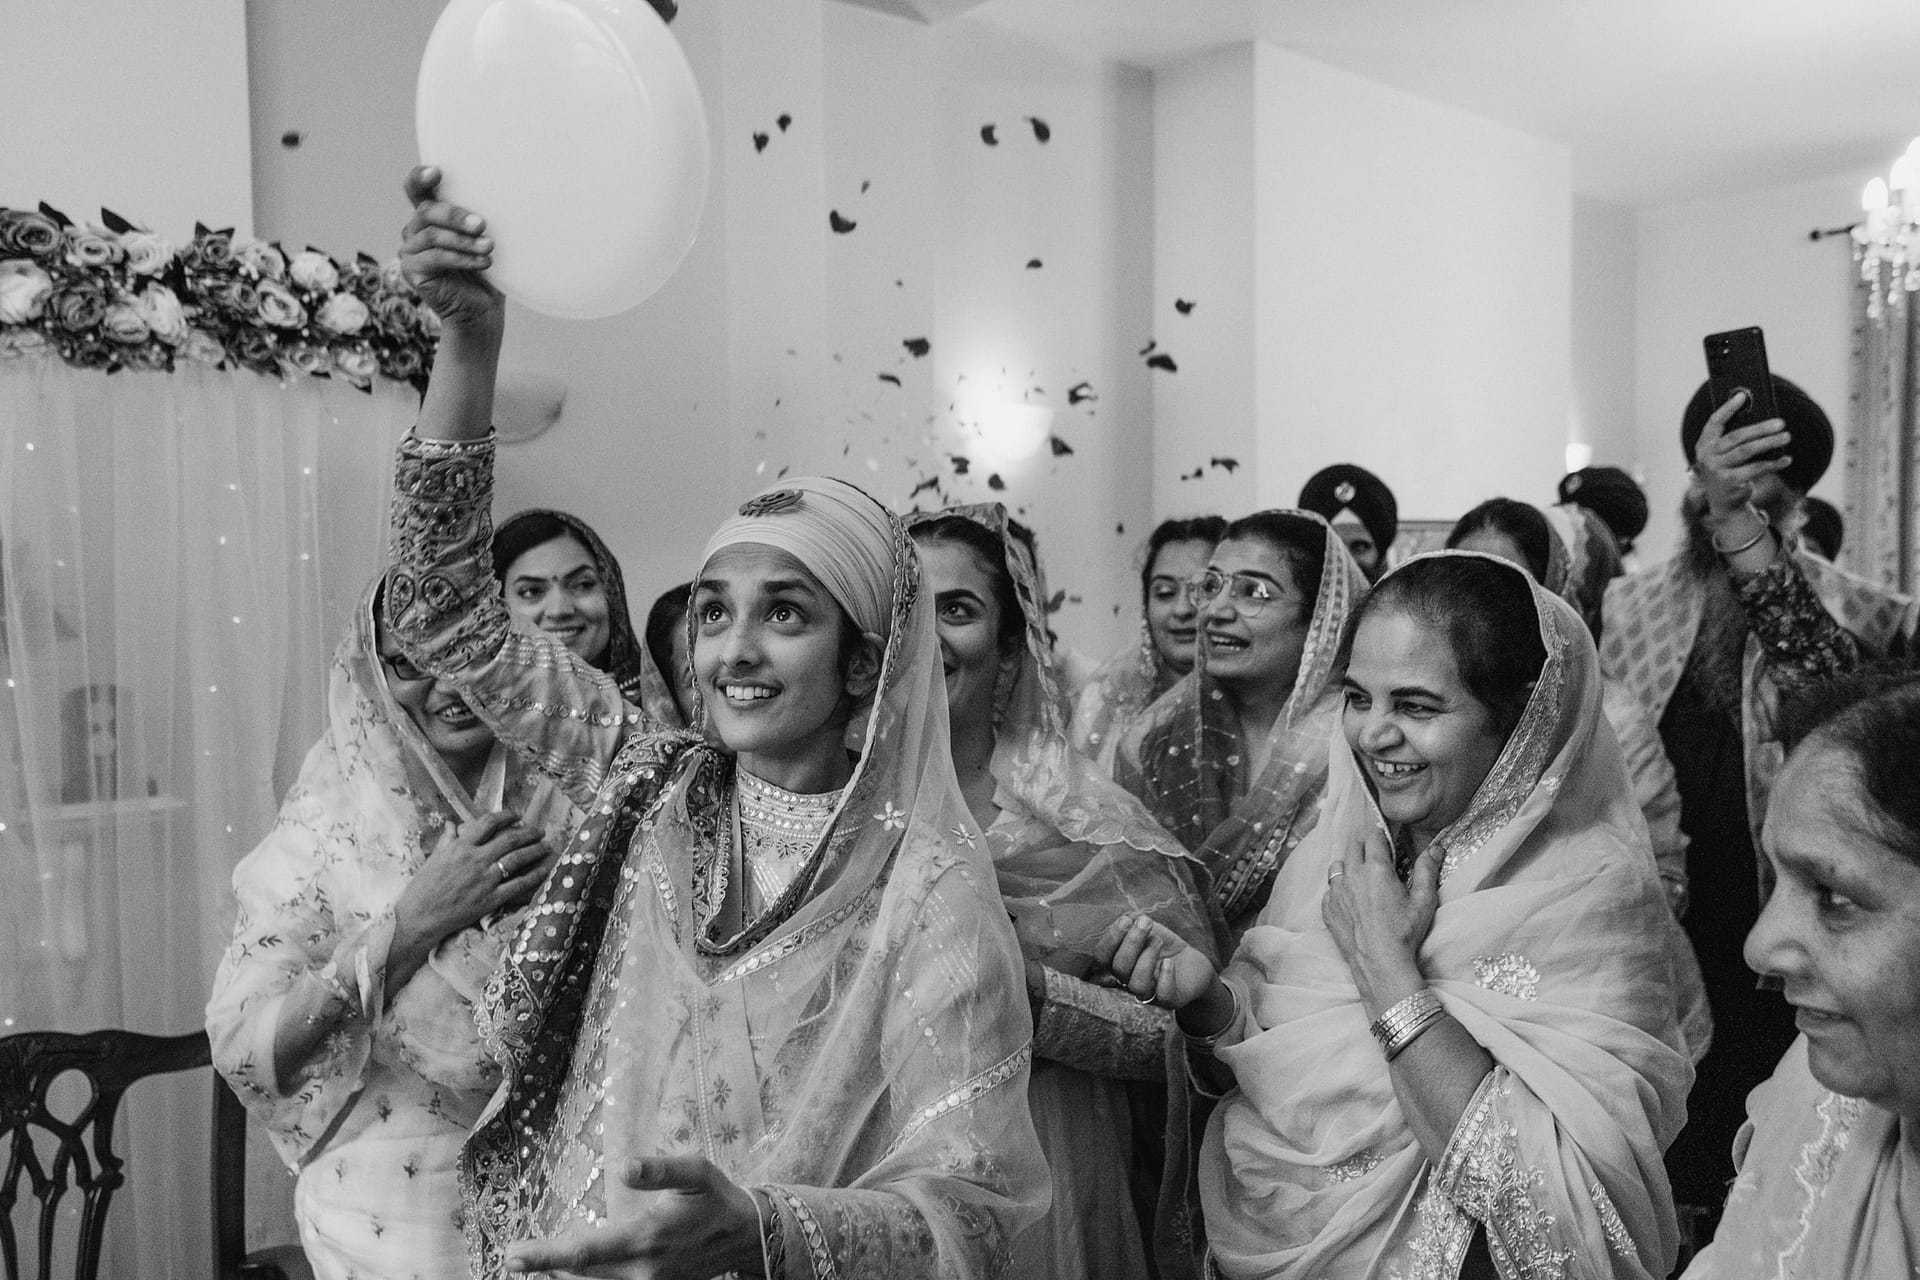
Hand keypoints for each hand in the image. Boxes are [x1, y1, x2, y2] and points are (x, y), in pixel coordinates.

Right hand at [393, 810, 554, 957]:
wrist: (419, 918)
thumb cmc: (422, 888)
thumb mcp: (432, 858)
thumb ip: (447, 840)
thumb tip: (453, 823)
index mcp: (460, 847)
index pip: (488, 823)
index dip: (506, 815)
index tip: (516, 814)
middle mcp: (475, 860)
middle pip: (509, 839)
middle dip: (528, 832)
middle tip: (539, 831)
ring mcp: (484, 880)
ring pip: (517, 859)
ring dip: (535, 850)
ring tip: (546, 846)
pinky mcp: (490, 899)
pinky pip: (518, 885)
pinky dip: (533, 876)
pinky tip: (544, 870)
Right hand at [400, 165, 503, 334]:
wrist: (483, 310)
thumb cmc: (487, 269)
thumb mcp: (484, 237)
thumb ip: (477, 217)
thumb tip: (499, 193)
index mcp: (431, 216)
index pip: (416, 189)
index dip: (421, 178)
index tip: (437, 172)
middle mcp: (415, 229)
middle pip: (427, 211)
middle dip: (455, 215)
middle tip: (482, 224)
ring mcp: (410, 250)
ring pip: (432, 234)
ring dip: (464, 240)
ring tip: (489, 247)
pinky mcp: (410, 270)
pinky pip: (434, 257)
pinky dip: (461, 258)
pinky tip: (484, 263)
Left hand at [504, 1155, 763, 1278]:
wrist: (747, 1237)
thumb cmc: (716, 1197)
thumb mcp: (695, 1172)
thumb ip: (659, 1169)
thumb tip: (624, 1167)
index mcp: (646, 1238)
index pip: (583, 1252)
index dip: (544, 1255)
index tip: (512, 1253)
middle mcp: (642, 1271)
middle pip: (578, 1276)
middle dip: (544, 1266)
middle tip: (513, 1257)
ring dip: (562, 1276)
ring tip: (537, 1263)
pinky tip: (570, 1272)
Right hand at [1095, 914, 1217, 1009]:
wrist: (1192, 964)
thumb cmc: (1163, 945)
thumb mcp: (1147, 928)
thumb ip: (1132, 922)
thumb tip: (1127, 918)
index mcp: (1116, 964)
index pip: (1101, 957)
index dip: (1110, 939)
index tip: (1126, 920)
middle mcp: (1128, 982)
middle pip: (1119, 969)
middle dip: (1132, 942)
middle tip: (1147, 923)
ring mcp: (1148, 993)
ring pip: (1137, 985)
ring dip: (1146, 958)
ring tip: (1158, 940)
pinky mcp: (1170, 1000)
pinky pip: (1163, 995)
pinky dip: (1165, 977)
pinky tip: (1169, 962)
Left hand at [1321, 829, 1437, 1016]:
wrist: (1380, 963)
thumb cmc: (1405, 933)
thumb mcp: (1423, 901)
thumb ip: (1428, 870)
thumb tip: (1436, 848)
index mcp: (1376, 869)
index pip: (1373, 836)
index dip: (1380, 834)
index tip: (1386, 838)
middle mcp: (1352, 875)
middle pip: (1352, 846)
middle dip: (1365, 846)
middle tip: (1377, 857)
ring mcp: (1336, 892)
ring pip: (1337, 866)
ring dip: (1348, 866)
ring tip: (1362, 878)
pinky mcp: (1327, 909)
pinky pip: (1329, 890)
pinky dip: (1338, 890)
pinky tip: (1351, 901)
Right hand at [1693, 390, 1790, 520]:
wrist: (1722, 501)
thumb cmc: (1728, 469)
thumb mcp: (1726, 453)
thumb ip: (1735, 438)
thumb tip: (1762, 421)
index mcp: (1704, 443)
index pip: (1714, 421)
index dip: (1727, 408)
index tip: (1742, 395)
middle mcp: (1707, 455)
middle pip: (1736, 436)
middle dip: (1760, 428)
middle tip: (1781, 422)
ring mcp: (1716, 469)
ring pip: (1746, 451)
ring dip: (1769, 442)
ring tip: (1786, 437)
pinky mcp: (1729, 481)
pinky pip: (1755, 469)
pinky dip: (1773, 464)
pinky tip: (1786, 459)